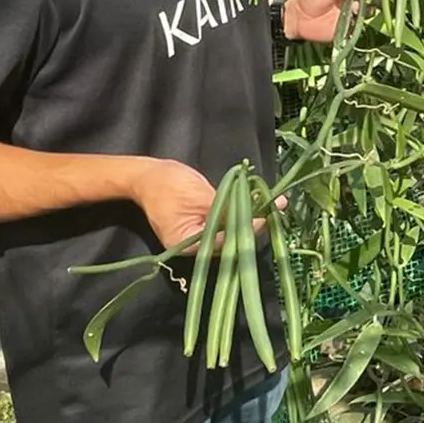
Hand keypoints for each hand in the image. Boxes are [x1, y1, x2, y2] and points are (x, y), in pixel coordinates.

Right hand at [129, 159, 287, 250]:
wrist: (146, 175)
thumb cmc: (167, 185)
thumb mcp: (199, 196)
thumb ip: (225, 209)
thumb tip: (252, 216)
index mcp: (188, 245)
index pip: (225, 242)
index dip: (247, 228)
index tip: (266, 214)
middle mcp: (195, 247)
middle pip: (230, 240)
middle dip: (254, 222)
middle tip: (277, 206)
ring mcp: (199, 237)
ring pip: (230, 230)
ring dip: (251, 215)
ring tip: (273, 202)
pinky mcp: (203, 224)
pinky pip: (225, 221)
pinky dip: (240, 211)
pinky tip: (257, 200)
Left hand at [284, 0, 366, 42]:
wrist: (298, 19)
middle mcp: (352, 3)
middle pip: (368, 1)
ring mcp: (351, 17)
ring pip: (366, 14)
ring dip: (367, 11)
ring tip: (361, 8)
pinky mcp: (348, 30)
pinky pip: (358, 28)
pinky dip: (361, 25)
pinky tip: (359, 20)